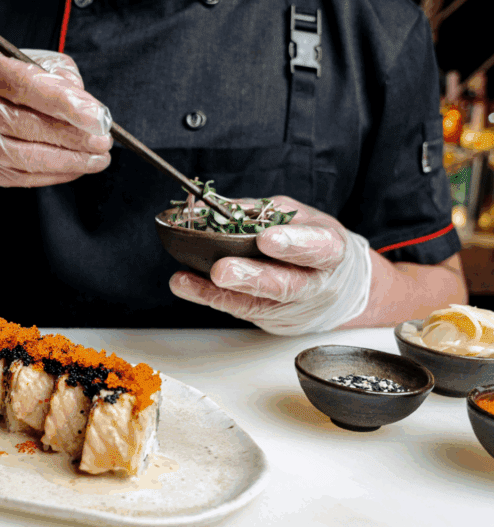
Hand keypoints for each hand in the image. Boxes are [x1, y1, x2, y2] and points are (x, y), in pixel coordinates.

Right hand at [0, 48, 112, 197]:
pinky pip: (22, 177)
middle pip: (26, 125)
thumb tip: (85, 104)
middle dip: (72, 135)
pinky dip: (54, 174)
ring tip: (98, 158)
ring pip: (26, 157)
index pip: (23, 85)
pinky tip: (76, 169)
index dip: (63, 102)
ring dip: (69, 160)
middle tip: (104, 139)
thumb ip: (53, 74)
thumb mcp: (16, 65)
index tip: (96, 116)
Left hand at [168, 196, 371, 334]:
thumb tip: (218, 205)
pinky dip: (210, 298)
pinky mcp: (272, 320)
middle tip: (221, 270)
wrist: (341, 289)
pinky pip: (239, 309)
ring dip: (216, 294)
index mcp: (331, 251)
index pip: (318, 249)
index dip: (293, 245)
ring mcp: (293, 308)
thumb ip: (266, 212)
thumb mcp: (303, 218)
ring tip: (186, 282)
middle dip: (250, 277)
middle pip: (284, 285)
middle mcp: (315, 285)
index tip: (267, 239)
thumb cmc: (316, 244)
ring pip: (254, 304)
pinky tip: (187, 286)